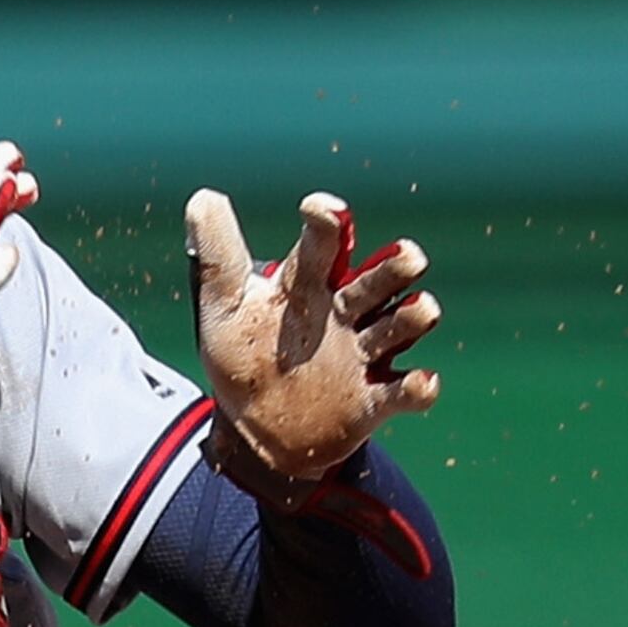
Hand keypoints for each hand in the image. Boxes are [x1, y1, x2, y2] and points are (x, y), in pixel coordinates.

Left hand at [185, 188, 440, 483]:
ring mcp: (361, 356)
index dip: (326, 224)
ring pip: (397, 329)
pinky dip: (417, 388)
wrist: (257, 428)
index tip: (320, 208)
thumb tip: (203, 198)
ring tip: (424, 309)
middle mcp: (343, 313)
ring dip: (413, 318)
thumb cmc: (244, 356)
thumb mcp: (223, 306)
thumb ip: (216, 254)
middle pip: (376, 282)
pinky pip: (402, 393)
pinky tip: (424, 382)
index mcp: (308, 284)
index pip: (323, 245)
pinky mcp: (372, 401)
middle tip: (409, 257)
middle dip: (394, 269)